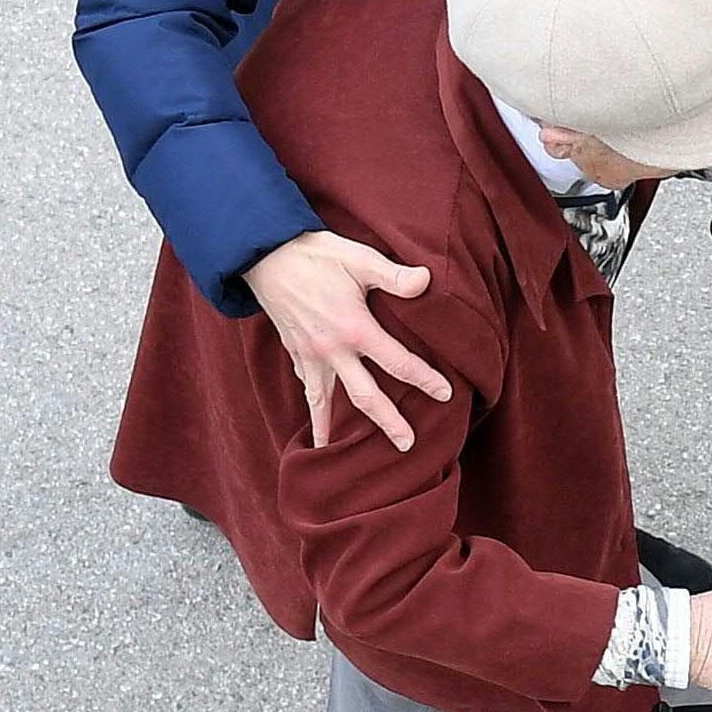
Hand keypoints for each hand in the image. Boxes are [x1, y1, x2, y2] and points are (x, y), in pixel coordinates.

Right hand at [242, 230, 453, 451]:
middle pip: (365, 396)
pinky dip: (313, 410)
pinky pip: (306, 389)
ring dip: (335, 429)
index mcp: (355, 329)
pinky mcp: (295, 354)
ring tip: (342, 454)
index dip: (424, 379)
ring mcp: (310, 356)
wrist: (265, 256)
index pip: (398, 362)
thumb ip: (394, 275)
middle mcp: (332, 351)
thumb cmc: (318, 256)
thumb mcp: (359, 259)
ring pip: (327, 402)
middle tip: (407, 446)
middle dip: (388, 422)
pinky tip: (318, 428)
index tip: (445, 394)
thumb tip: (427, 279)